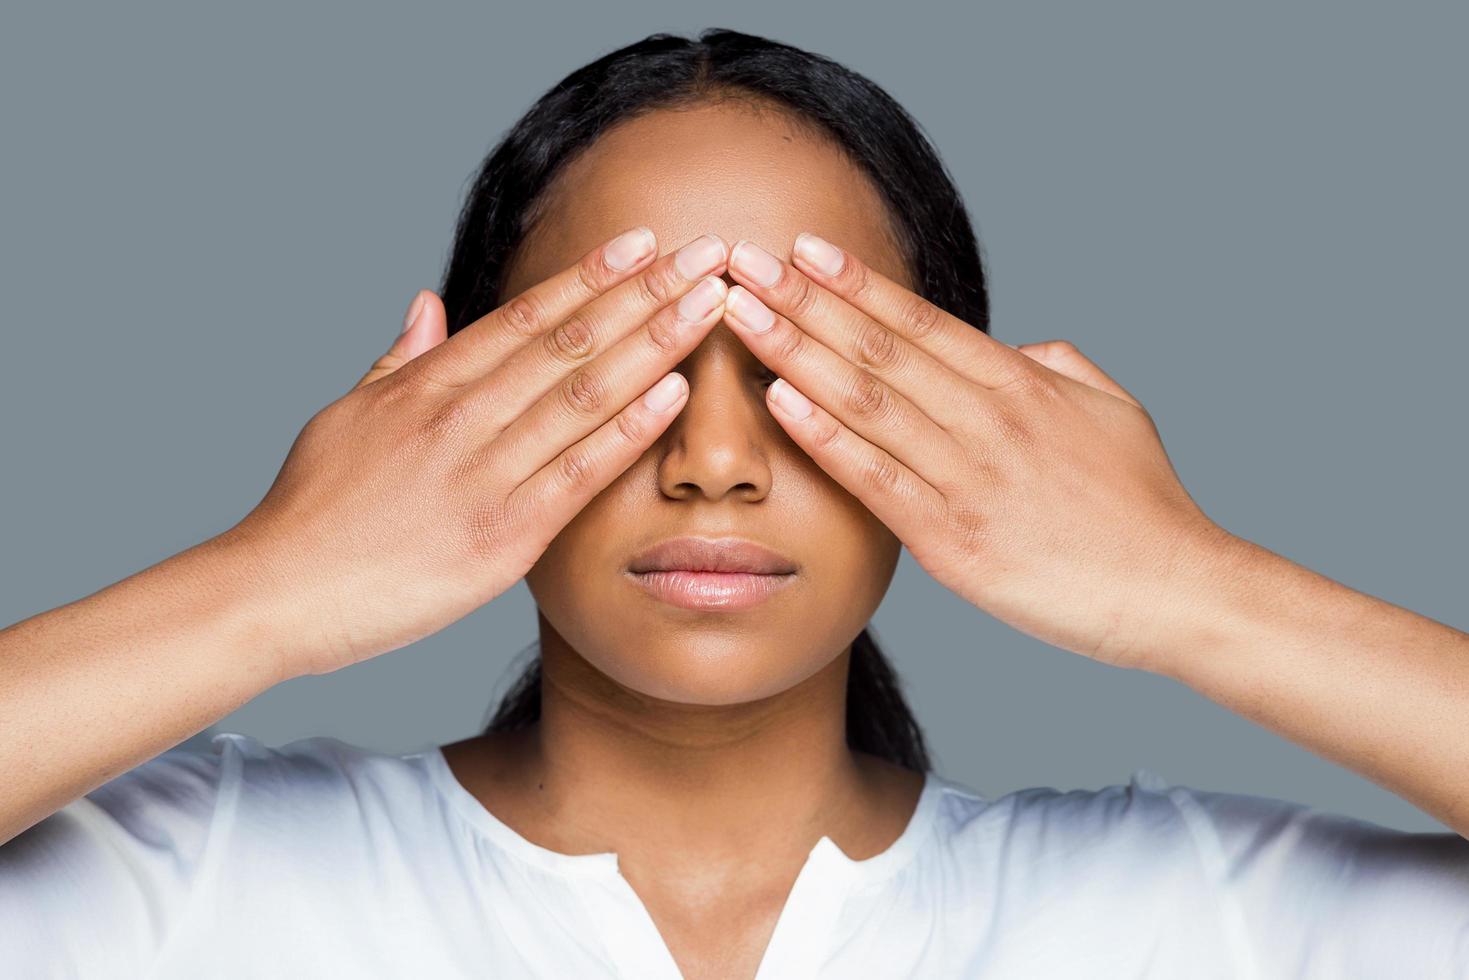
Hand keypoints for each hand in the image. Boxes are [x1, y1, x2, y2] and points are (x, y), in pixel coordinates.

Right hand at [223, 228, 731, 677]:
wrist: (275, 593)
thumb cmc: (311, 510)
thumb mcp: (346, 416)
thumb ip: (398, 359)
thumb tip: (428, 301)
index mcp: (426, 386)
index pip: (525, 316)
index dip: (590, 276)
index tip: (642, 242)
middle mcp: (460, 417)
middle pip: (570, 341)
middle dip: (645, 293)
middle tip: (706, 251)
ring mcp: (483, 473)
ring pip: (585, 393)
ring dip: (655, 343)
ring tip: (710, 303)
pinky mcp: (501, 536)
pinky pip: (579, 472)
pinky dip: (630, 429)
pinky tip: (675, 391)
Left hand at [720, 233, 1238, 670]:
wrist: (1175, 589)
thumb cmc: (1142, 504)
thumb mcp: (1112, 409)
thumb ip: (1054, 368)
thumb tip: (1012, 347)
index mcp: (1020, 383)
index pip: (920, 320)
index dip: (855, 282)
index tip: (802, 247)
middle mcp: (988, 418)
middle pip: (878, 346)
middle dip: (804, 300)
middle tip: (744, 259)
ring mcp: (968, 477)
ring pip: (866, 400)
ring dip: (795, 352)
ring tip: (741, 313)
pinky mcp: (954, 540)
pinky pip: (877, 478)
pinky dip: (825, 437)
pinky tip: (779, 401)